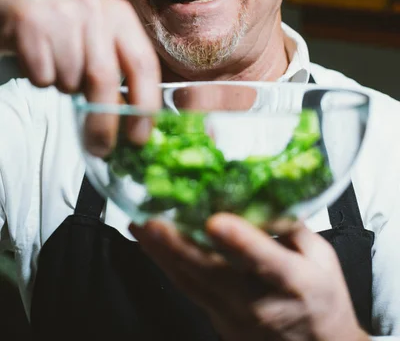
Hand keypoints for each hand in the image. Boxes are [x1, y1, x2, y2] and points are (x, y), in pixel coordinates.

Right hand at [0, 0, 160, 151]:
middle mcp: (95, 10)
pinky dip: (41, 79)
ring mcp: (62, 14)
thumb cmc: (64, 25)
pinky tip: (39, 59)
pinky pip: (42, 75)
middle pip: (105, 78)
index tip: (139, 138)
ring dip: (65, 87)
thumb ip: (119, 66)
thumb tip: (133, 119)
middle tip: (100, 147)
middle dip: (103, 121)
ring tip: (58, 68)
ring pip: (69, 79)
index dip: (145, 106)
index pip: (144, 64)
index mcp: (121, 15)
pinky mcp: (30, 22)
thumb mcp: (99, 34)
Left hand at [130, 215, 369, 340]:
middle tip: (151, 220)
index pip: (263, 260)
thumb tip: (262, 188)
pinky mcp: (218, 320)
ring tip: (139, 225)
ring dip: (162, 253)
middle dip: (177, 246)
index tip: (215, 221)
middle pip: (211, 273)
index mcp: (293, 282)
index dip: (238, 241)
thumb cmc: (323, 300)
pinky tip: (152, 245)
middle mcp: (259, 302)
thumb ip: (291, 224)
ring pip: (190, 282)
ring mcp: (234, 315)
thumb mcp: (322, 257)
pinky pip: (189, 289)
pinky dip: (168, 265)